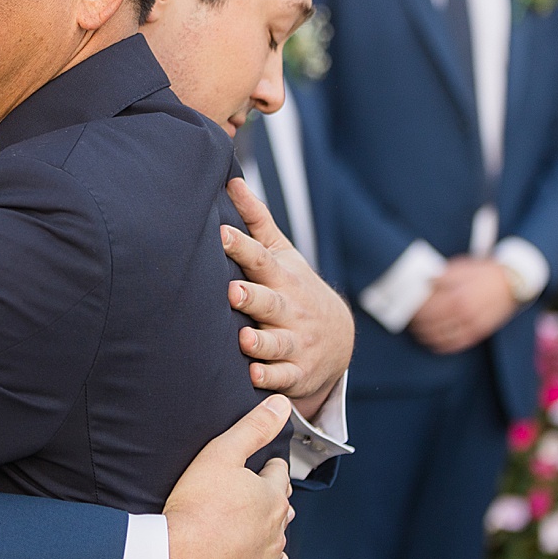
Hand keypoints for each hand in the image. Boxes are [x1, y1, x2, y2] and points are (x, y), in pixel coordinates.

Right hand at [164, 394, 293, 558]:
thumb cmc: (194, 506)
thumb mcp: (221, 455)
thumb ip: (253, 428)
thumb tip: (282, 403)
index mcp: (272, 498)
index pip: (278, 475)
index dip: (268, 468)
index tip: (262, 467)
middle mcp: (276, 533)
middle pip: (280, 512)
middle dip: (272, 503)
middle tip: (257, 499)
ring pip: (275, 547)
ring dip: (267, 537)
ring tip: (254, 532)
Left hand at [222, 178, 353, 419]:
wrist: (336, 341)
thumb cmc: (294, 289)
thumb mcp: (282, 254)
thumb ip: (256, 221)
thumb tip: (231, 181)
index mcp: (281, 279)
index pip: (260, 259)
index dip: (241, 247)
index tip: (220, 234)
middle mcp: (289, 310)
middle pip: (270, 302)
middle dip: (252, 297)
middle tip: (233, 291)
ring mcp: (294, 342)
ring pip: (276, 343)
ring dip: (260, 342)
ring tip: (244, 339)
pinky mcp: (294, 373)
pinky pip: (282, 377)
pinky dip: (270, 378)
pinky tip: (254, 376)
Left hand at [408, 256, 516, 353]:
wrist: (514, 282)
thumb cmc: (484, 272)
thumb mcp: (462, 267)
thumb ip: (441, 276)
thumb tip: (423, 282)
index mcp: (457, 294)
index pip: (427, 308)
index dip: (414, 311)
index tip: (407, 309)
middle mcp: (464, 312)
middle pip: (431, 324)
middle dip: (416, 324)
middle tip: (410, 320)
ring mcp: (472, 325)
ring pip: (441, 337)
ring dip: (425, 336)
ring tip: (417, 331)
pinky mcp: (479, 333)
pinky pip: (455, 345)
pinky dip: (440, 345)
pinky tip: (432, 341)